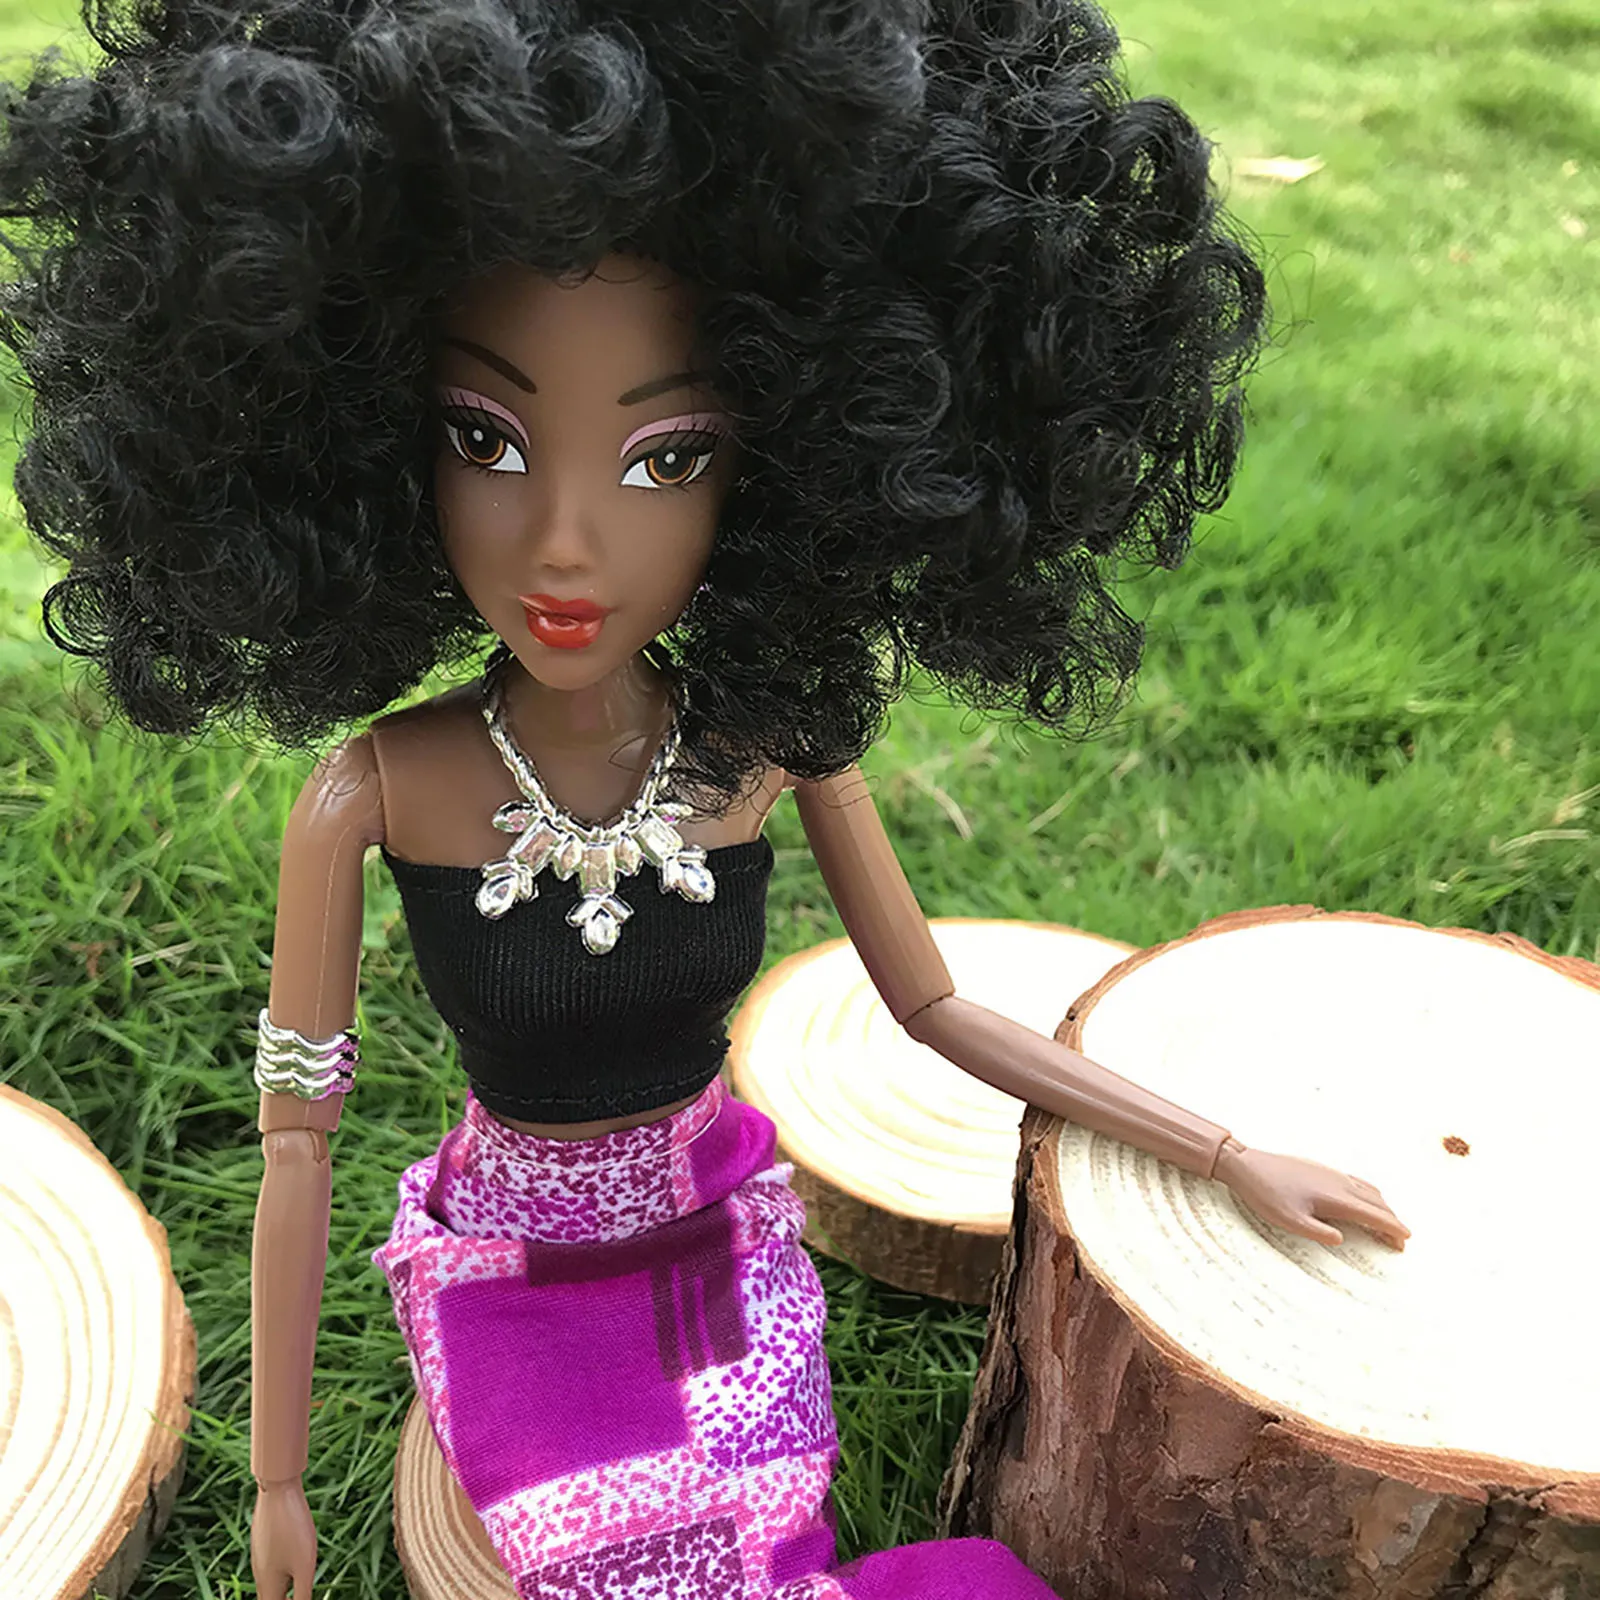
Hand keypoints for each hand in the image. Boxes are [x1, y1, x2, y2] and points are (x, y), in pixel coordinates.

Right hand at [252, 1478, 316, 1598]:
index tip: (304, 1597)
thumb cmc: (292, 1528)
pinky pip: (273, 1563)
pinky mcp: (264, 1540)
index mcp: (268, 1585)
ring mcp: (260, 1554)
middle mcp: (259, 1573)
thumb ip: (303, 1595)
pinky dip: (284, 1570)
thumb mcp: (304, 1566)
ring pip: (272, 1581)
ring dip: (286, 1587)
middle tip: (302, 1593)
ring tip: (301, 1585)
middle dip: (287, 1598)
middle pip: (271, 1597)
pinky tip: (295, 1560)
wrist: (277, 1489)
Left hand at [1212, 1142, 1409, 1249]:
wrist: (1248, 1164)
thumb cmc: (1266, 1194)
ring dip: (1382, 1207)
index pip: (1373, 1214)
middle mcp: (1338, 1182)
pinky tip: (1365, 1199)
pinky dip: (1370, 1194)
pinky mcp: (1323, 1169)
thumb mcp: (1288, 1220)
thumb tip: (1342, 1240)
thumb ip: (1317, 1232)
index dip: (1392, 1228)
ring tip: (1388, 1223)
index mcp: (1334, 1197)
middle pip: (1376, 1202)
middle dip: (1392, 1221)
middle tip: (1401, 1240)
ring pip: (1368, 1190)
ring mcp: (1331, 1173)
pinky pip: (1356, 1181)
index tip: (1406, 1240)